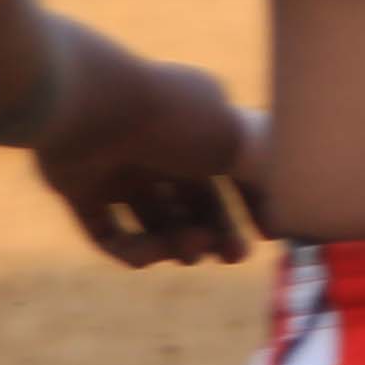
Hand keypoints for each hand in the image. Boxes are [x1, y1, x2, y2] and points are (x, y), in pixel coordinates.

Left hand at [34, 51, 264, 268]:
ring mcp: (114, 166)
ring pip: (154, 221)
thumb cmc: (172, 120)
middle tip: (231, 257)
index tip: (269, 233)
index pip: (230, 170)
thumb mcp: (237, 142)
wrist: (88, 108)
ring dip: (177, 243)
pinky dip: (132, 249)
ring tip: (189, 247)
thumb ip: (267, 170)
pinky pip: (109, 233)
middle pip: (192, 201)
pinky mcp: (78, 189)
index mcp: (195, 122)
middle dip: (216, 232)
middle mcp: (155, 143)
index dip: (253, 204)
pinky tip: (150, 252)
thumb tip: (286, 200)